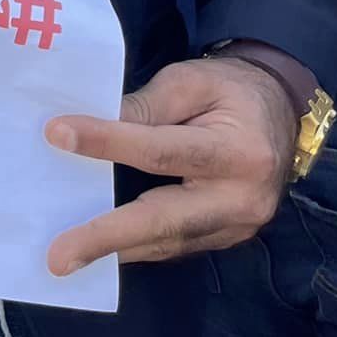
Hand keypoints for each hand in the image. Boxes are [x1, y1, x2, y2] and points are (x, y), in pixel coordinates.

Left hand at [46, 56, 295, 275]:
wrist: (279, 111)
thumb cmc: (229, 90)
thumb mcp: (189, 80)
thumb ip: (144, 105)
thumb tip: (91, 128)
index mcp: (239, 152)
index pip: (160, 151)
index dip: (106, 142)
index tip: (57, 134)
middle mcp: (242, 199)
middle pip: (164, 220)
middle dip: (107, 237)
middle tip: (59, 256)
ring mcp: (237, 227)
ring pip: (166, 241)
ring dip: (114, 249)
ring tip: (66, 256)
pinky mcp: (226, 237)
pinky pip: (174, 245)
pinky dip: (135, 245)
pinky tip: (99, 246)